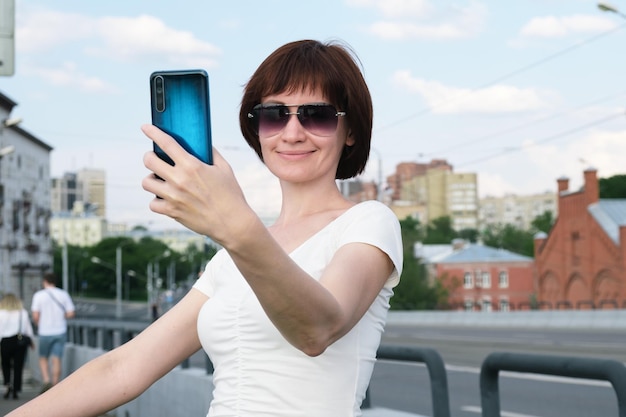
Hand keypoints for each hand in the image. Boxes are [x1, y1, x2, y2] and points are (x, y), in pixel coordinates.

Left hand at [141, 124, 255, 245]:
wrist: (232, 222)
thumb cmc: (231, 195)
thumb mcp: (225, 169)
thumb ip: (212, 154)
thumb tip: (203, 144)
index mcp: (192, 165)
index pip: (166, 143)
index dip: (153, 132)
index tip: (145, 128)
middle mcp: (179, 179)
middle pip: (149, 161)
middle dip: (150, 157)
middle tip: (156, 160)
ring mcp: (173, 196)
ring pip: (146, 182)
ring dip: (151, 179)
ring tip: (159, 181)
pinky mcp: (172, 212)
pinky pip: (152, 204)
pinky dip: (157, 201)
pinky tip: (165, 199)